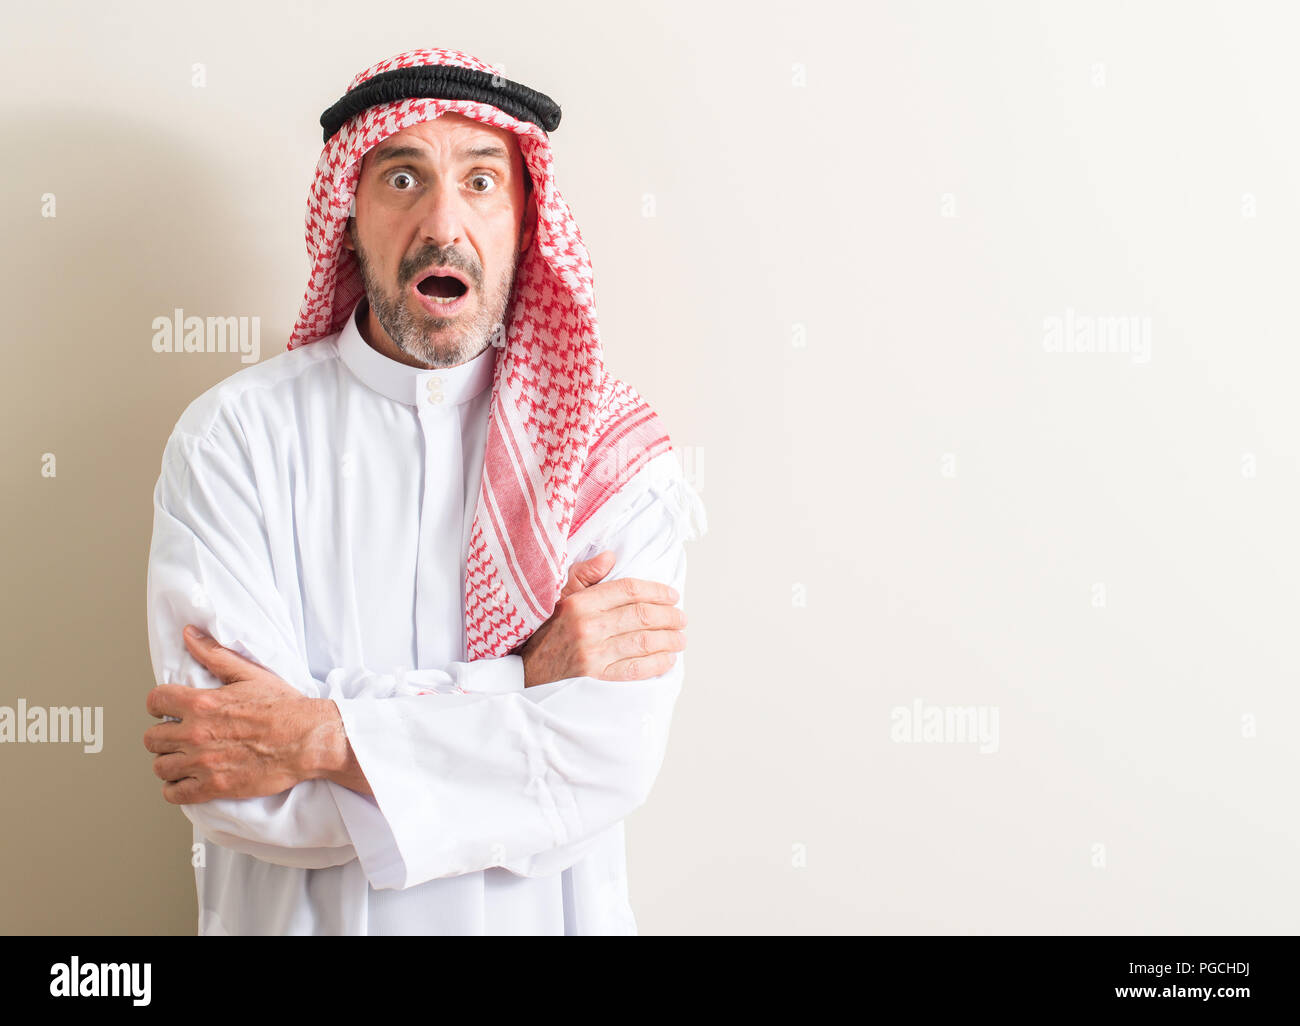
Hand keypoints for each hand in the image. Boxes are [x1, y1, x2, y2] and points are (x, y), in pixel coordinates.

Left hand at [143, 626, 337, 803]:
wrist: (307, 740)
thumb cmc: (284, 707)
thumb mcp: (250, 674)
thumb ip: (215, 655)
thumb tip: (189, 634)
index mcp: (202, 704)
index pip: (155, 701)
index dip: (158, 705)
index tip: (166, 710)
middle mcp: (197, 733)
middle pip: (152, 738)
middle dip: (163, 736)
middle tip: (178, 736)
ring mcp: (204, 762)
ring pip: (160, 767)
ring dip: (169, 762)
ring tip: (183, 759)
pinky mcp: (214, 786)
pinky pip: (175, 793)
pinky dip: (176, 789)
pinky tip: (187, 781)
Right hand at [517, 550, 686, 686]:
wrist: (524, 676)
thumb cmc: (544, 634)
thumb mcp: (556, 597)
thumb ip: (583, 574)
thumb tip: (610, 556)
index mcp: (579, 603)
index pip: (627, 590)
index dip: (656, 591)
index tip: (672, 595)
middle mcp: (588, 627)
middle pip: (641, 615)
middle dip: (669, 616)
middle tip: (681, 617)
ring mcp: (593, 656)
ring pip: (644, 642)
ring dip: (669, 639)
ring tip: (680, 637)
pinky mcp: (597, 680)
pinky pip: (636, 669)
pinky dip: (658, 663)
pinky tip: (668, 659)